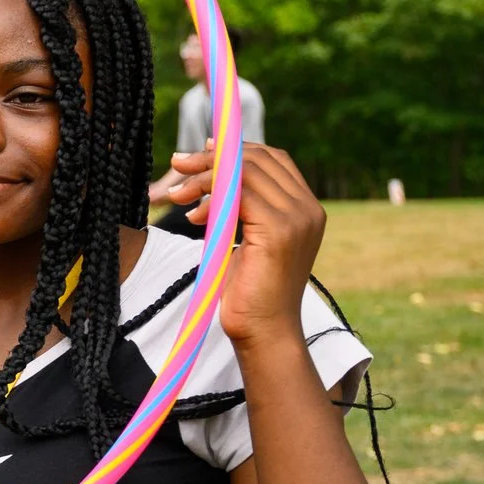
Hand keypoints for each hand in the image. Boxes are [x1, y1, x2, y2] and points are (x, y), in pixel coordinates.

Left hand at [164, 143, 326, 344]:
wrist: (263, 332)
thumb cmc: (248, 292)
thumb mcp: (244, 241)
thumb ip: (239, 210)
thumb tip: (214, 183)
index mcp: (305, 209)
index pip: (273, 160)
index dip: (235, 151)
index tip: (200, 152)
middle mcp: (307, 209)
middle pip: (258, 160)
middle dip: (211, 159)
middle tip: (177, 167)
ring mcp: (297, 218)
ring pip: (245, 173)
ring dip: (203, 178)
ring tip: (176, 195)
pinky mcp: (279, 231)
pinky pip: (239, 194)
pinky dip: (210, 197)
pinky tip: (193, 216)